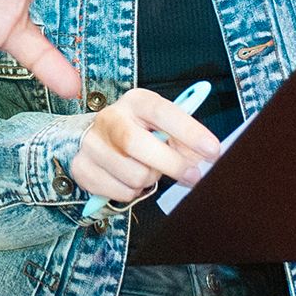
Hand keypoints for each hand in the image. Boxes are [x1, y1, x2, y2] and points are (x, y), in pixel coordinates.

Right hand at [70, 88, 226, 205]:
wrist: (91, 139)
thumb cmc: (138, 131)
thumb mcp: (161, 125)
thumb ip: (183, 139)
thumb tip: (202, 158)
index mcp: (135, 102)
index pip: (162, 112)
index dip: (189, 132)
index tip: (213, 150)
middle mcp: (109, 119)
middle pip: (139, 146)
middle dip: (172, 165)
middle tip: (193, 176)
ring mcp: (92, 145)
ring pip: (134, 176)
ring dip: (150, 180)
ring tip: (147, 169)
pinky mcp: (83, 170)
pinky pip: (122, 193)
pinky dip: (133, 192)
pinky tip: (129, 178)